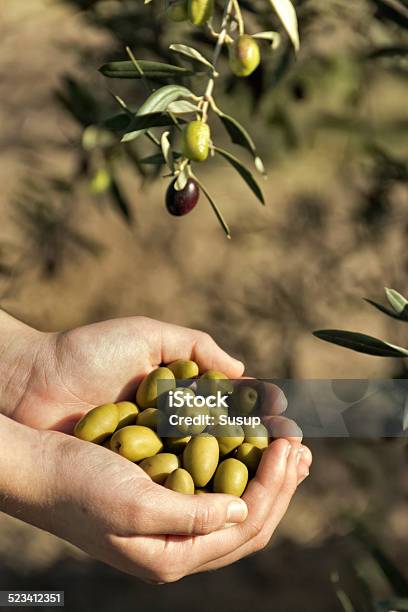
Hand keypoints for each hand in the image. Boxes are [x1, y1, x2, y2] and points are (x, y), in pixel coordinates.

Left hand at [0, 311, 310, 482]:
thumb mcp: (148, 338)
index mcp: (178, 409)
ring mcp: (156, 470)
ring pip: (217, 487)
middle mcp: (172, 443)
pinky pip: (187, 501)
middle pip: (233, 461)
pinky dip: (220, 499)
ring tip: (289, 468)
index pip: (233, 426)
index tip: (292, 425)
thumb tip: (244, 372)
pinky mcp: (138, 491)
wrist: (33, 381)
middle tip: (299, 452)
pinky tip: (248, 493)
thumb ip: (196, 348)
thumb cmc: (87, 354)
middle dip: (272, 462)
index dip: (265, 430)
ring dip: (259, 483)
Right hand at [0, 415, 310, 582]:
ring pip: (235, 506)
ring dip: (264, 476)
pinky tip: (246, 446)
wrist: (38, 470)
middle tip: (300, 445)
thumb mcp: (134, 506)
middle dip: (280, 483)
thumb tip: (242, 510)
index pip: (246, 527)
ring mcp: (170, 525)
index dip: (275, 485)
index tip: (290, 443)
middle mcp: (176, 547)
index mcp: (173, 556)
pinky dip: (237, 467)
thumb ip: (192, 517)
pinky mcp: (162, 501)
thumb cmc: (79, 486)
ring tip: (288, 447)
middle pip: (248, 521)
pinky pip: (214, 489)